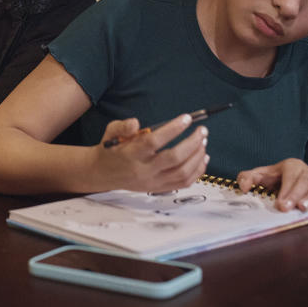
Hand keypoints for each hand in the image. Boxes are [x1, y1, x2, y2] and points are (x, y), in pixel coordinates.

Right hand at [91, 115, 208, 192]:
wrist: (104, 173)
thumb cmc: (111, 149)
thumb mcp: (111, 132)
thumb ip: (123, 126)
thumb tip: (136, 123)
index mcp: (130, 154)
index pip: (153, 142)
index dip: (172, 129)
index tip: (186, 118)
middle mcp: (143, 170)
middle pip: (173, 158)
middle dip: (192, 143)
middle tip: (202, 130)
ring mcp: (153, 181)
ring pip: (182, 172)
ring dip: (197, 156)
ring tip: (203, 141)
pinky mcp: (160, 188)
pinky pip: (184, 183)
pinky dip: (197, 171)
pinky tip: (202, 157)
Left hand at [237, 158, 307, 220]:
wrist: (292, 180)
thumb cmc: (275, 179)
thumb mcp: (260, 176)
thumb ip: (247, 178)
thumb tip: (243, 187)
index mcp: (293, 165)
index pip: (291, 175)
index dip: (286, 189)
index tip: (280, 204)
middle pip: (306, 181)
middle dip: (297, 195)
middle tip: (287, 208)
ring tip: (303, 210)